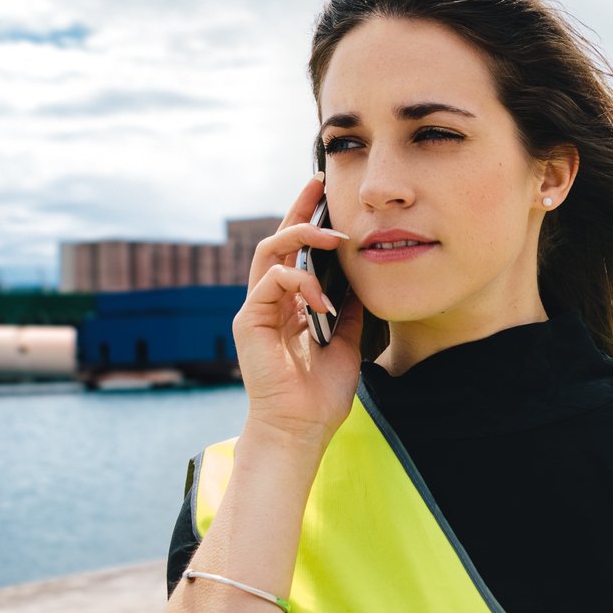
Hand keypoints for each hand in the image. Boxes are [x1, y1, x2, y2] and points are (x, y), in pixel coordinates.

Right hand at [233, 174, 367, 449]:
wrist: (302, 428)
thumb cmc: (322, 392)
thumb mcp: (349, 340)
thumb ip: (351, 308)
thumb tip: (364, 278)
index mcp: (291, 303)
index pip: (297, 252)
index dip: (310, 221)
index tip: (328, 194)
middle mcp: (270, 301)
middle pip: (277, 240)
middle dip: (298, 209)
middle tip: (319, 184)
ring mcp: (256, 309)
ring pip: (268, 253)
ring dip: (300, 238)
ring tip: (333, 237)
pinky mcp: (248, 321)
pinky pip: (270, 283)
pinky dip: (298, 282)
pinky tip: (323, 300)